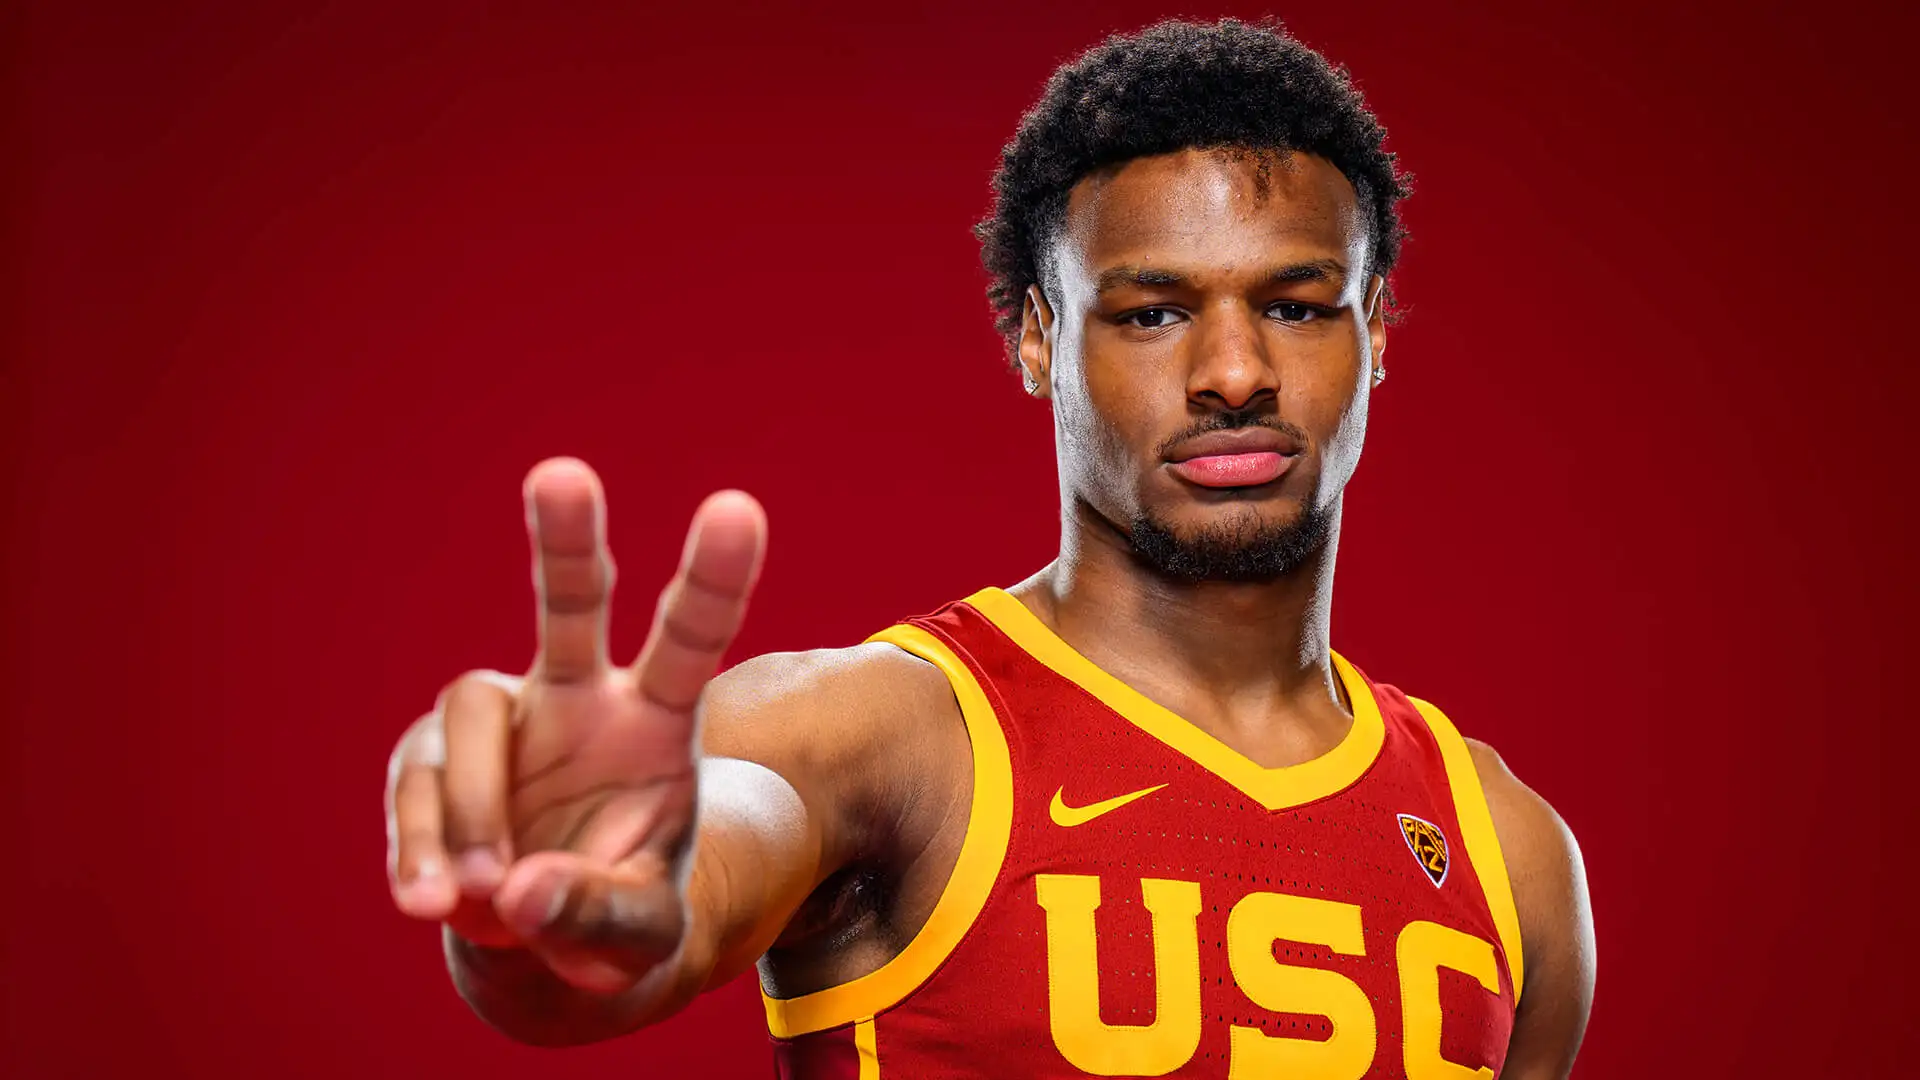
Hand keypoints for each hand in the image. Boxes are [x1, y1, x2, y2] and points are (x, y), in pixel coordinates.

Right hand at [384, 457, 767, 992]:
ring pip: (469, 718)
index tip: (739, 508)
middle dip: (565, 539)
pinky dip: (419, 847)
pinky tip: (433, 900)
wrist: (543, 944)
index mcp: (657, 722)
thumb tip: (520, 891)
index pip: (690, 640)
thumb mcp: (638, 937)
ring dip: (472, 811)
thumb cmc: (616, 916)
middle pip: (571, 603)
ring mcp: (500, 721)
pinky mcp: (428, 757)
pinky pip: (414, 787)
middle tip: (564, 473)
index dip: (714, 577)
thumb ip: (599, 914)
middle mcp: (580, 697)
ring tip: (484, 896)